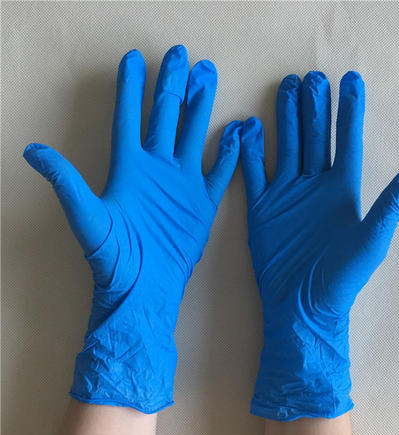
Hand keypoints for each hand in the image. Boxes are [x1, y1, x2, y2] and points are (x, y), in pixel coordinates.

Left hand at [24, 46, 241, 412]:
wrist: (145, 287)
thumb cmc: (114, 256)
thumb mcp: (88, 218)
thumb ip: (67, 182)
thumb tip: (32, 151)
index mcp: (129, 168)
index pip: (129, 118)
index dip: (130, 89)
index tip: (133, 59)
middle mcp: (157, 169)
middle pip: (165, 117)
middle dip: (171, 85)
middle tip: (180, 55)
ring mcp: (182, 184)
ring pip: (193, 135)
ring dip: (201, 107)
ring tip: (208, 76)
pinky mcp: (203, 203)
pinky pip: (220, 171)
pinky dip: (229, 152)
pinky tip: (238, 131)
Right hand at [241, 71, 398, 420]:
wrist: (300, 306)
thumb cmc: (340, 277)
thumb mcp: (371, 242)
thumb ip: (389, 206)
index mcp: (341, 190)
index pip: (346, 143)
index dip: (349, 113)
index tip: (350, 83)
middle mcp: (313, 186)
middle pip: (314, 137)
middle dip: (313, 107)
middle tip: (311, 77)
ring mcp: (285, 194)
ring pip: (286, 145)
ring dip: (286, 118)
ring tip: (286, 87)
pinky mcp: (260, 207)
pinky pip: (253, 172)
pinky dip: (249, 150)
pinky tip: (248, 128)